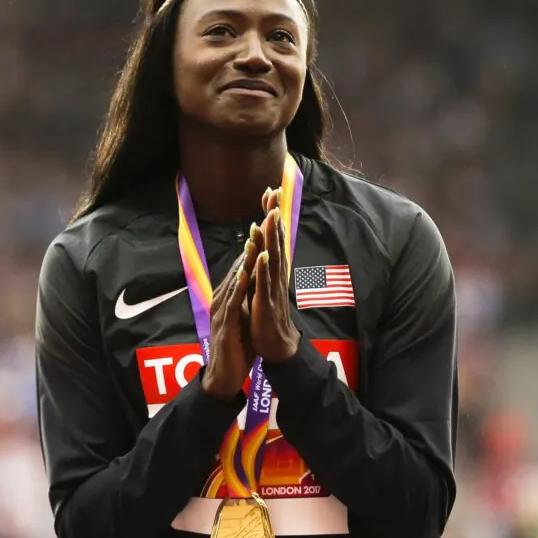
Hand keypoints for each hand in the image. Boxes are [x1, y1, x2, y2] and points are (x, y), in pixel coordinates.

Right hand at [201, 239, 257, 398]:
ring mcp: (222, 310)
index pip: (243, 267)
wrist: (224, 375)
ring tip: (253, 240)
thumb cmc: (237, 346)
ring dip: (244, 261)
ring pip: (234, 281)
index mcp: (228, 296)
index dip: (254, 247)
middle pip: (238, 267)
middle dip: (249, 246)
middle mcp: (222, 299)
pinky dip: (239, 287)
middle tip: (259, 223)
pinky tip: (245, 274)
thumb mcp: (244, 317)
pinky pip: (233, 302)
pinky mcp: (225, 324)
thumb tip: (257, 282)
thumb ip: (247, 299)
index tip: (265, 227)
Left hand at [249, 188, 300, 363]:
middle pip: (275, 240)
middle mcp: (275, 274)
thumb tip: (260, 245)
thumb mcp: (264, 284)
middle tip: (274, 193)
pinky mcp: (266, 303)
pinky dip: (263, 269)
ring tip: (270, 216)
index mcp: (273, 269)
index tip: (270, 192)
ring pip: (272, 258)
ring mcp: (272, 288)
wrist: (277, 345)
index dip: (271, 215)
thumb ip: (263, 265)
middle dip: (274, 217)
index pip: (273, 237)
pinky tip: (261, 255)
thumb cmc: (269, 315)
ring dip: (270, 237)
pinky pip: (264, 284)